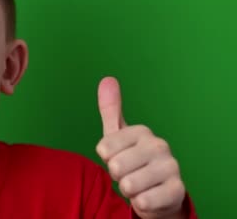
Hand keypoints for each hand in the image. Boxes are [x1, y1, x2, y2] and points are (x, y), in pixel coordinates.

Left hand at [95, 77, 185, 218]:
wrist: (156, 192)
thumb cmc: (132, 160)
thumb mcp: (117, 135)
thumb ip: (110, 109)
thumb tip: (107, 79)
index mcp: (142, 131)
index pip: (104, 149)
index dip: (106, 159)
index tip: (117, 158)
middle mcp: (159, 145)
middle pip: (116, 167)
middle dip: (117, 176)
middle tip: (128, 174)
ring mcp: (171, 167)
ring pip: (129, 185)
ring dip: (128, 190)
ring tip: (138, 185)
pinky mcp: (177, 191)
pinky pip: (143, 201)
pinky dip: (140, 203)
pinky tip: (148, 196)